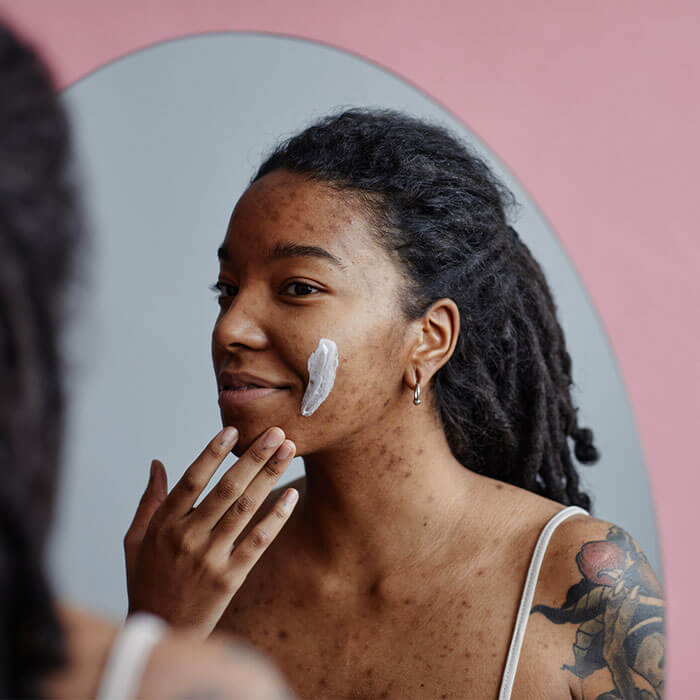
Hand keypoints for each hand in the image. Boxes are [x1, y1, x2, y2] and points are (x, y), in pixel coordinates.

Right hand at [123, 425, 297, 638]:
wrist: (160, 631)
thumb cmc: (147, 580)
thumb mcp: (136, 540)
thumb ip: (150, 500)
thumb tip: (157, 463)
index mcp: (164, 524)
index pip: (192, 479)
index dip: (213, 452)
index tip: (233, 430)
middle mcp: (187, 537)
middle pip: (227, 489)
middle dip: (254, 457)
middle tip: (277, 433)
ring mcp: (210, 558)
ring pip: (245, 508)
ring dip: (269, 476)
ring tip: (288, 451)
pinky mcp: (230, 578)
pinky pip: (258, 541)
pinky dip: (276, 516)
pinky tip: (291, 494)